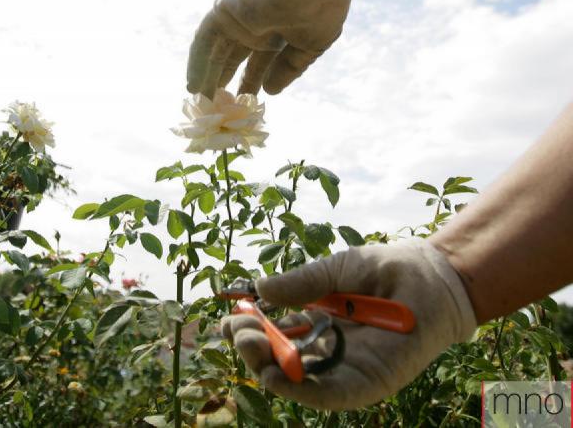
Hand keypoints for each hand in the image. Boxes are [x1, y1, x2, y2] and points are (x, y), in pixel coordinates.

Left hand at [187, 0, 360, 97]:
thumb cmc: (320, 6)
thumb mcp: (310, 45)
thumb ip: (289, 68)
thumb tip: (270, 90)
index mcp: (277, 30)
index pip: (259, 60)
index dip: (252, 81)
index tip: (245, 103)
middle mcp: (255, 24)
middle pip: (234, 57)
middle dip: (225, 80)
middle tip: (218, 106)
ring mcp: (237, 17)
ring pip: (217, 51)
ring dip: (207, 75)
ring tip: (201, 101)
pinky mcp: (223, 11)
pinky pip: (204, 40)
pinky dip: (197, 62)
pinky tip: (194, 85)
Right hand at [221, 239, 476, 409]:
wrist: (435, 277)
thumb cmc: (387, 269)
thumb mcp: (335, 270)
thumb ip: (302, 282)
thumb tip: (260, 288)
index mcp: (314, 323)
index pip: (272, 335)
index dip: (247, 329)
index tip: (229, 317)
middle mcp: (325, 349)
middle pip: (277, 361)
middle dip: (250, 348)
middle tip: (239, 328)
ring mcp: (345, 368)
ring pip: (296, 382)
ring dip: (266, 367)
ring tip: (251, 342)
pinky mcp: (367, 383)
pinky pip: (329, 394)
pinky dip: (301, 389)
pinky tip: (278, 374)